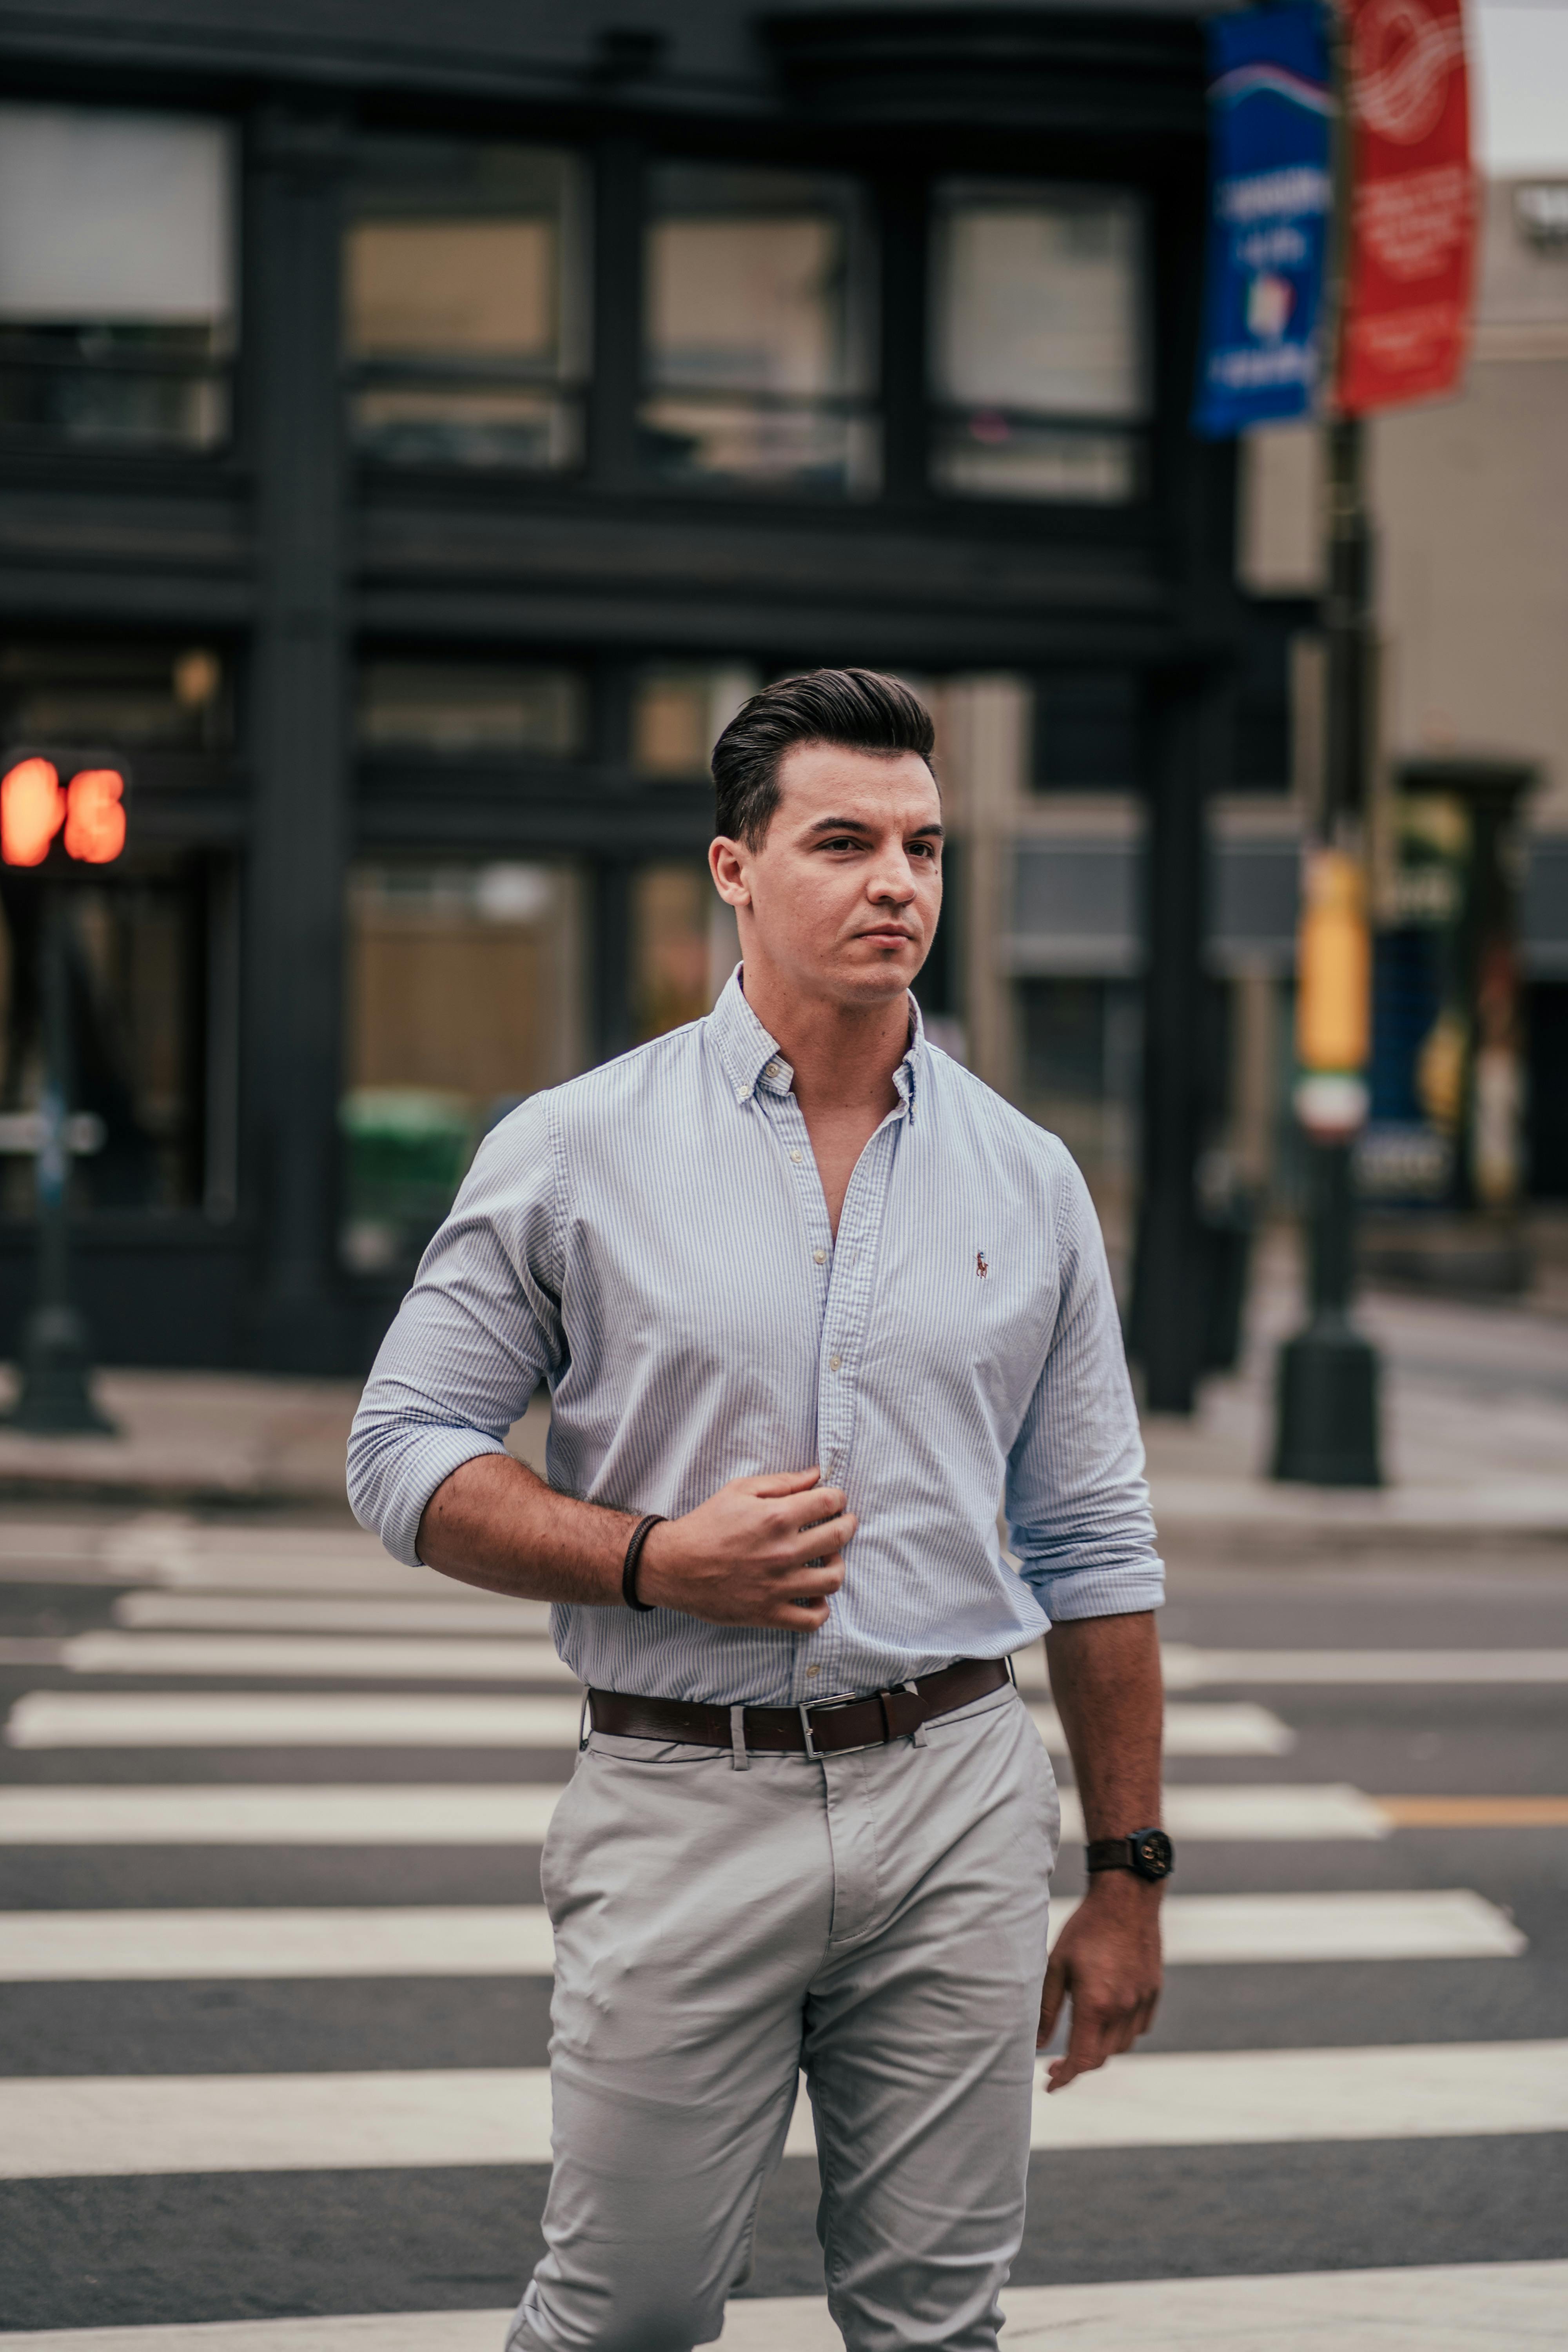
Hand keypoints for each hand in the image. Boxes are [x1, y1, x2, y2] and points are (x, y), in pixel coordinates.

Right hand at [637, 1468, 855, 1629]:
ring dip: (837, 1565)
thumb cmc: (706, 1525)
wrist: (674, 1566)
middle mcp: (783, 1552)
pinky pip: (813, 1619)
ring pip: (833, 1579)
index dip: (838, 1498)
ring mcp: (779, 1586)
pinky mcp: (770, 1613)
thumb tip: (816, 1475)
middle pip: (838, 1537)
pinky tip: (814, 1595)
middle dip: (846, 1526)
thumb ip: (782, 1482)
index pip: (830, 1502)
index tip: (835, 1501)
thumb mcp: (739, 1490)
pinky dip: (821, 1608)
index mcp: (776, 1517)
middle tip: (843, 1524)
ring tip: (828, 1559)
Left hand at [1037, 1870, 1161, 2091]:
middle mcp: (1123, 2008)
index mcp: (1096, 2004)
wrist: (1126, 1898)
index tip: (1049, 2084)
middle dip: (1079, 2066)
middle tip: (1057, 2064)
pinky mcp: (1154, 1991)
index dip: (1065, 2077)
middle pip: (1102, 2057)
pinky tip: (1106, 2021)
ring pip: (1122, 2045)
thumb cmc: (1085, 1928)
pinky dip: (1121, 2034)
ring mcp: (1143, 2001)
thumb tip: (1038, 2045)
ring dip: (1100, 2050)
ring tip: (1080, 2039)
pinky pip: (1139, 2028)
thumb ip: (1047, 2009)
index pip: (1083, 2059)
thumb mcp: (1056, 1965)